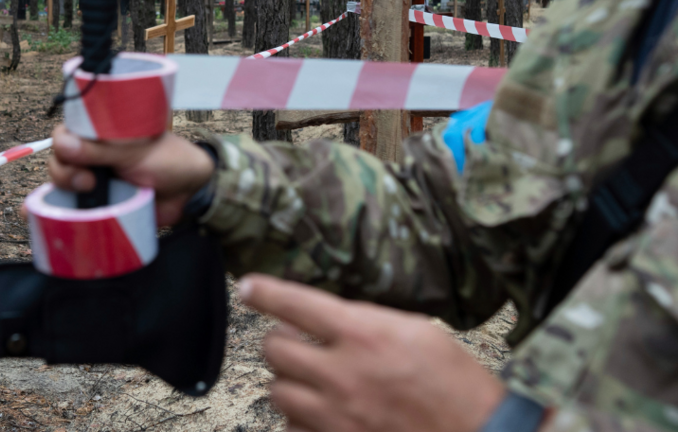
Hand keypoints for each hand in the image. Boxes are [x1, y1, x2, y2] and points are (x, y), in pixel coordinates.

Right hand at [46, 124, 214, 225]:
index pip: (64, 133)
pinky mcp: (97, 203)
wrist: (190, 193)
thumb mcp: (134, 151)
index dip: (63, 143)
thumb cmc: (167, 161)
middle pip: (58, 159)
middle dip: (64, 171)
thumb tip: (63, 145)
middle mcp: (91, 154)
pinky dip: (61, 209)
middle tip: (88, 180)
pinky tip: (55, 213)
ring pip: (61, 183)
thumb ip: (99, 149)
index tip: (73, 154)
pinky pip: (71, 205)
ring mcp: (93, 179)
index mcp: (99, 133)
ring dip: (65, 188)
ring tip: (89, 191)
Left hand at [240, 274, 505, 431]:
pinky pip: (292, 427)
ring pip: (277, 391)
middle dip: (282, 342)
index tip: (248, 287)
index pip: (294, 303)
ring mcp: (335, 416)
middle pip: (274, 349)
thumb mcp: (418, 331)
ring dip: (290, 382)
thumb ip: (367, 320)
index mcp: (364, 335)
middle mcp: (343, 375)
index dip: (264, 292)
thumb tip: (328, 315)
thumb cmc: (457, 384)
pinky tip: (324, 412)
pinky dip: (301, 419)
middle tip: (299, 343)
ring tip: (315, 381)